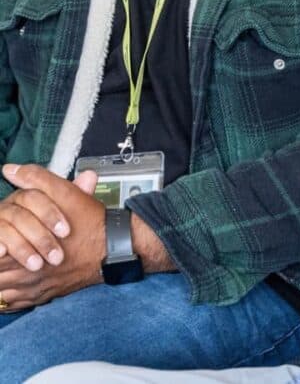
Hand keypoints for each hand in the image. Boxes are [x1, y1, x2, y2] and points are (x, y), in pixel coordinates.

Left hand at [0, 164, 103, 309]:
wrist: (115, 247)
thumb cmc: (90, 222)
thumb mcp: (65, 193)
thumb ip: (36, 179)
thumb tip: (10, 170)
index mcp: (26, 245)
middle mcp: (25, 273)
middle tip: (0, 250)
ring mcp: (32, 289)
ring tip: (3, 267)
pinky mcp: (41, 298)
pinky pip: (10, 304)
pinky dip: (5, 296)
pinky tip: (8, 283)